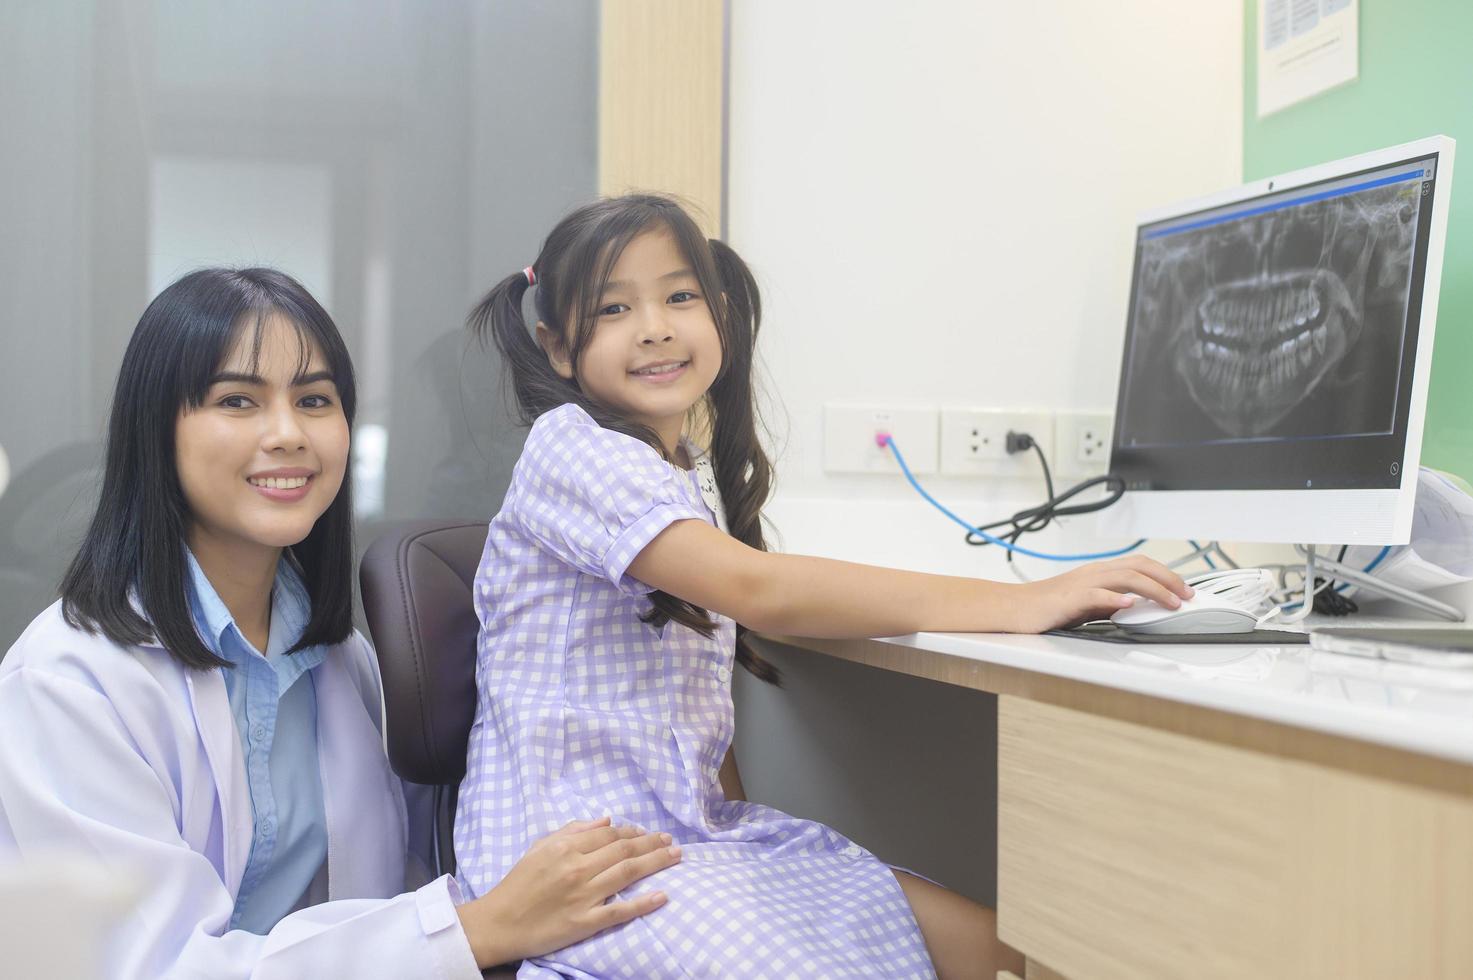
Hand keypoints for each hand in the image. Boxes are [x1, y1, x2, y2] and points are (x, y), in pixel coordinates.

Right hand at [457, 817, 680, 967]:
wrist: (499, 923)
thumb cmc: (518, 883)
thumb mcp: (539, 847)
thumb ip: (572, 830)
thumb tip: (606, 819)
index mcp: (566, 847)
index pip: (609, 834)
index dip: (633, 831)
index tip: (647, 832)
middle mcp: (578, 868)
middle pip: (624, 849)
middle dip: (652, 843)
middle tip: (671, 841)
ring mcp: (583, 895)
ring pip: (628, 873)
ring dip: (656, 862)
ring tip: (676, 856)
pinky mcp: (585, 922)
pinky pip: (620, 910)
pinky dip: (643, 903)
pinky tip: (663, 896)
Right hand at [1009, 556, 1193, 632]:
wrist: (1017, 607)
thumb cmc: (1050, 607)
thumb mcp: (1088, 603)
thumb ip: (1111, 602)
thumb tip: (1137, 606)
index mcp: (1100, 572)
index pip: (1140, 564)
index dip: (1166, 574)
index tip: (1185, 590)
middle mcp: (1095, 572)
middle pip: (1139, 565)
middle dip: (1168, 579)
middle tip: (1187, 595)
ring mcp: (1083, 583)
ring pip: (1125, 577)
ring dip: (1153, 589)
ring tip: (1171, 602)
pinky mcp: (1071, 597)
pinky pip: (1096, 594)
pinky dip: (1115, 598)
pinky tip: (1129, 603)